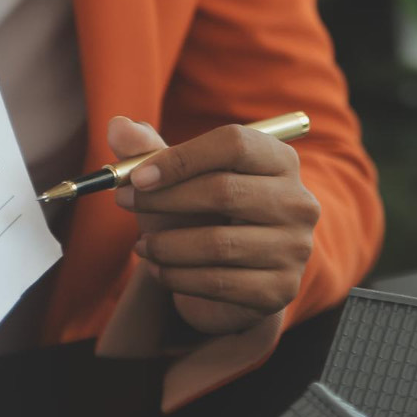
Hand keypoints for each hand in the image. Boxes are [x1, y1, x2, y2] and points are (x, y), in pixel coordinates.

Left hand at [108, 117, 320, 335]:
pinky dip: (176, 277)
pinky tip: (159, 270)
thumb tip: (117, 126)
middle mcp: (298, 202)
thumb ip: (148, 152)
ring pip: (217, 244)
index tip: (136, 176)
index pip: (234, 143)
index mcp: (279, 160)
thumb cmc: (203, 216)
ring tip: (141, 246)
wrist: (233, 277)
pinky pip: (217, 283)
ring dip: (165, 245)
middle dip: (164, 198)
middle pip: (224, 190)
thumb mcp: (176, 180)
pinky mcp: (280, 290)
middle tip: (125, 202)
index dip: (180, 158)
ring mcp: (294, 249)